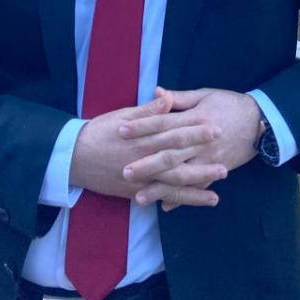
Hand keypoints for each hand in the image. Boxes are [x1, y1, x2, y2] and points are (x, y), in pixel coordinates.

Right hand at [70, 92, 225, 207]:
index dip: (196, 131)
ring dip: (196, 186)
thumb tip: (168, 98)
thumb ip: (148, 110)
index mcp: (143, 137)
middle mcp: (143, 160)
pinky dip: (180, 200)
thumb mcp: (123, 115)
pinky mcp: (135, 193)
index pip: (174, 133)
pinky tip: (197, 201)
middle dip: (202, 162)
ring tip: (218, 188)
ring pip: (172, 185)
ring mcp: (140, 180)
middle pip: (177, 162)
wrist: (74, 157)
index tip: (216, 128)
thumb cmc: (100, 131)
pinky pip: (161, 197)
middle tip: (226, 163)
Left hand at [119, 87, 261, 209]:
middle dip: (146, 164)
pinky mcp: (217, 170)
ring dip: (160, 188)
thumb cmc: (229, 103)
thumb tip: (156, 93)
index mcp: (195, 118)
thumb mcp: (205, 95)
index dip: (142, 126)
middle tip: (124, 171)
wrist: (260, 121)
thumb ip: (179, 97)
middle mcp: (201, 141)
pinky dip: (183, 198)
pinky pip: (198, 187)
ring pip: (181, 176)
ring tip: (138, 197)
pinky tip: (165, 207)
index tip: (121, 130)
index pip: (163, 123)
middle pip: (169, 154)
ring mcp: (209, 159)